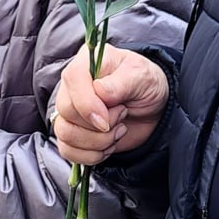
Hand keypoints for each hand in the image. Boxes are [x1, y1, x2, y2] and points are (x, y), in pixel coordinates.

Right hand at [53, 44, 169, 164]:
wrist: (153, 108)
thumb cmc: (146, 84)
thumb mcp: (142, 76)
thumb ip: (123, 82)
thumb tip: (100, 91)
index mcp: (87, 63)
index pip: (73, 79)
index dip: (87, 104)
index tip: (108, 120)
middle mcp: (73, 86)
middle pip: (67, 111)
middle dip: (100, 125)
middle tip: (122, 116)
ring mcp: (70, 111)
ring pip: (65, 134)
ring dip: (97, 142)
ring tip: (118, 130)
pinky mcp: (73, 133)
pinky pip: (67, 151)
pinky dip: (91, 155)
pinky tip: (108, 145)